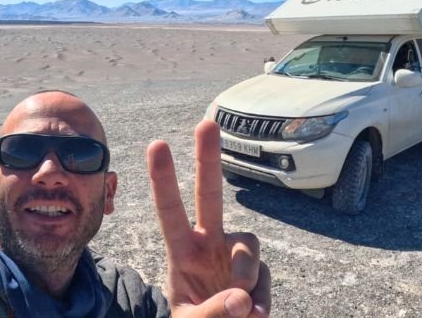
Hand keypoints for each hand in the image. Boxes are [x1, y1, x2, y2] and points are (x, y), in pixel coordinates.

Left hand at [147, 120, 270, 317]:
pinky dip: (262, 299)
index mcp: (181, 251)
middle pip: (209, 194)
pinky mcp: (259, 275)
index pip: (169, 211)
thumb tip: (244, 298)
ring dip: (245, 270)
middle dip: (208, 159)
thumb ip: (213, 313)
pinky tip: (255, 316)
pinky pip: (264, 277)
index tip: (156, 144)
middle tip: (206, 122)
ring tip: (243, 305)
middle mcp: (209, 244)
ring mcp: (235, 257)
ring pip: (247, 243)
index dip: (163, 179)